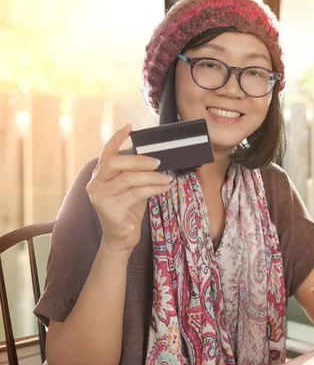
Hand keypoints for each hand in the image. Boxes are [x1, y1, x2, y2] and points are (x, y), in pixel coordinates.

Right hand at [86, 123, 171, 253]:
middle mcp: (95, 183)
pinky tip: (164, 188)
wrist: (122, 237)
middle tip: (158, 162)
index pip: (107, 152)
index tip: (130, 127)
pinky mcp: (109, 209)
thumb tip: (156, 158)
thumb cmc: (128, 210)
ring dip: (152, 177)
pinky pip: (135, 194)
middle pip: (115, 163)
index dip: (117, 138)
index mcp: (100, 175)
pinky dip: (153, 189)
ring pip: (128, 179)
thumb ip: (136, 173)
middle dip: (139, 160)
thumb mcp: (132, 187)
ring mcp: (100, 197)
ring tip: (167, 178)